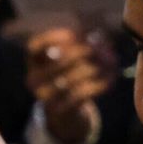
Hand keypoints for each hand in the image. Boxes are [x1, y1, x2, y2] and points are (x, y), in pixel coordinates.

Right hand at [24, 28, 113, 143]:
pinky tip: (109, 79)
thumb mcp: (67, 56)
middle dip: (81, 52)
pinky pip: (80, 95)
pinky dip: (97, 86)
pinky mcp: (58, 109)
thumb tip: (97, 35)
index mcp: (33, 61)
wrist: (63, 110)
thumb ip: (79, 43)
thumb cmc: (68, 73)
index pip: (35, 46)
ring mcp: (44, 95)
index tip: (74, 33)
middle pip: (58, 62)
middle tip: (98, 48)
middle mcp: (33, 78)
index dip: (53, 38)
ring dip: (94, 69)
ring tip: (109, 63)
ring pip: (71, 80)